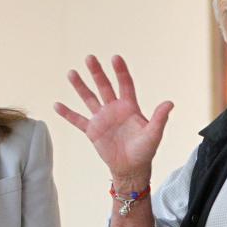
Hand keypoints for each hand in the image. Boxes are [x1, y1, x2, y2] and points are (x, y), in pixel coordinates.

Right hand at [54, 55, 172, 185]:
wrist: (131, 168)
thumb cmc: (145, 151)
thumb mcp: (154, 134)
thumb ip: (159, 118)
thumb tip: (170, 103)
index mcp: (130, 107)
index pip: (125, 84)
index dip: (120, 71)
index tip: (115, 58)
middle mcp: (114, 109)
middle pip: (104, 86)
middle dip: (97, 72)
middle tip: (90, 58)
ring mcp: (102, 119)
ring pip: (89, 98)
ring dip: (80, 86)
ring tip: (71, 73)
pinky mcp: (92, 131)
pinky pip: (77, 120)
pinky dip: (67, 113)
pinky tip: (57, 104)